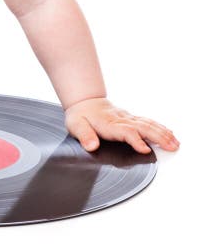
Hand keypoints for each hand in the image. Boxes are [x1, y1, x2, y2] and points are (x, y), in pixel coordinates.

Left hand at [64, 97, 179, 153]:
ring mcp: (127, 118)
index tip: (145, 149)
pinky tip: (169, 133)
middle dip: (158, 137)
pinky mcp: (131, 118)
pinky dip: (160, 127)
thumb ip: (84, 136)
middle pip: (142, 127)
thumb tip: (91, 146)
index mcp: (109, 123)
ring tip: (175, 143)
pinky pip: (147, 121)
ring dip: (162, 133)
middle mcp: (121, 120)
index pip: (125, 132)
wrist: (84, 101)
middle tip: (171, 147)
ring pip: (148, 124)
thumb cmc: (80, 115)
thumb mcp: (76, 125)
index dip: (136, 140)